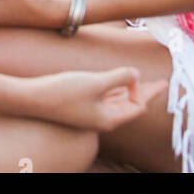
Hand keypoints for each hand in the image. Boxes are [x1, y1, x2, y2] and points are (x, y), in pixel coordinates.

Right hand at [25, 67, 167, 132]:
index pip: (137, 107)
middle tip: (160, 83)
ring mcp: (90, 112)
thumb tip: (136, 74)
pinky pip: (104, 97)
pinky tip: (115, 81)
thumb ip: (120, 77)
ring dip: (129, 89)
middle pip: (129, 105)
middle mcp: (101, 119)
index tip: (161, 80)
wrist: (32, 98)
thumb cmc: (64, 92)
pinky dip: (114, 88)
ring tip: (140, 80)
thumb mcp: (96, 82)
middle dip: (144, 92)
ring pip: (116, 101)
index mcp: (109, 119)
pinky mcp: (80, 104)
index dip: (149, 92)